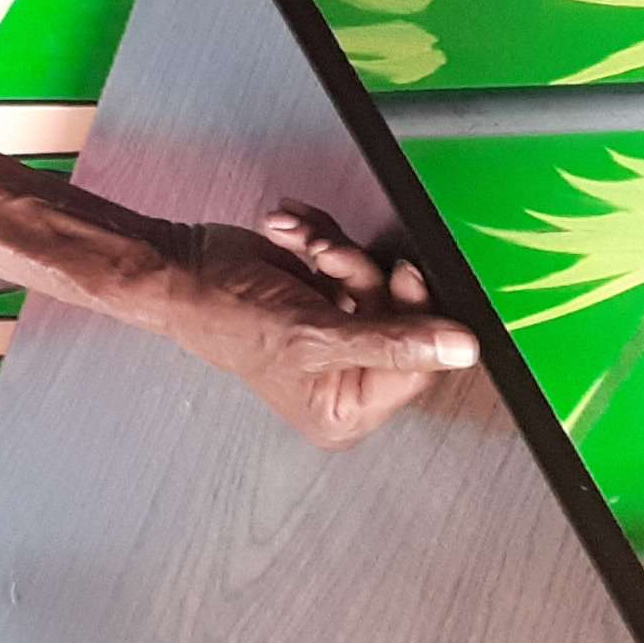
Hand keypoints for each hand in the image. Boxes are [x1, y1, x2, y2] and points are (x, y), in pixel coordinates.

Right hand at [151, 200, 479, 448]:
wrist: (181, 268)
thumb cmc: (228, 317)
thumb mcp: (315, 335)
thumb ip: (394, 343)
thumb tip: (462, 351)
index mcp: (344, 409)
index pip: (416, 370)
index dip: (416, 320)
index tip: (407, 277)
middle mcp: (345, 377)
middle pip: (400, 319)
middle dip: (363, 276)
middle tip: (334, 258)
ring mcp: (337, 332)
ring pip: (376, 281)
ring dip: (337, 251)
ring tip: (304, 245)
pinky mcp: (325, 295)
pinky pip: (350, 260)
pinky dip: (322, 238)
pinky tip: (292, 233)